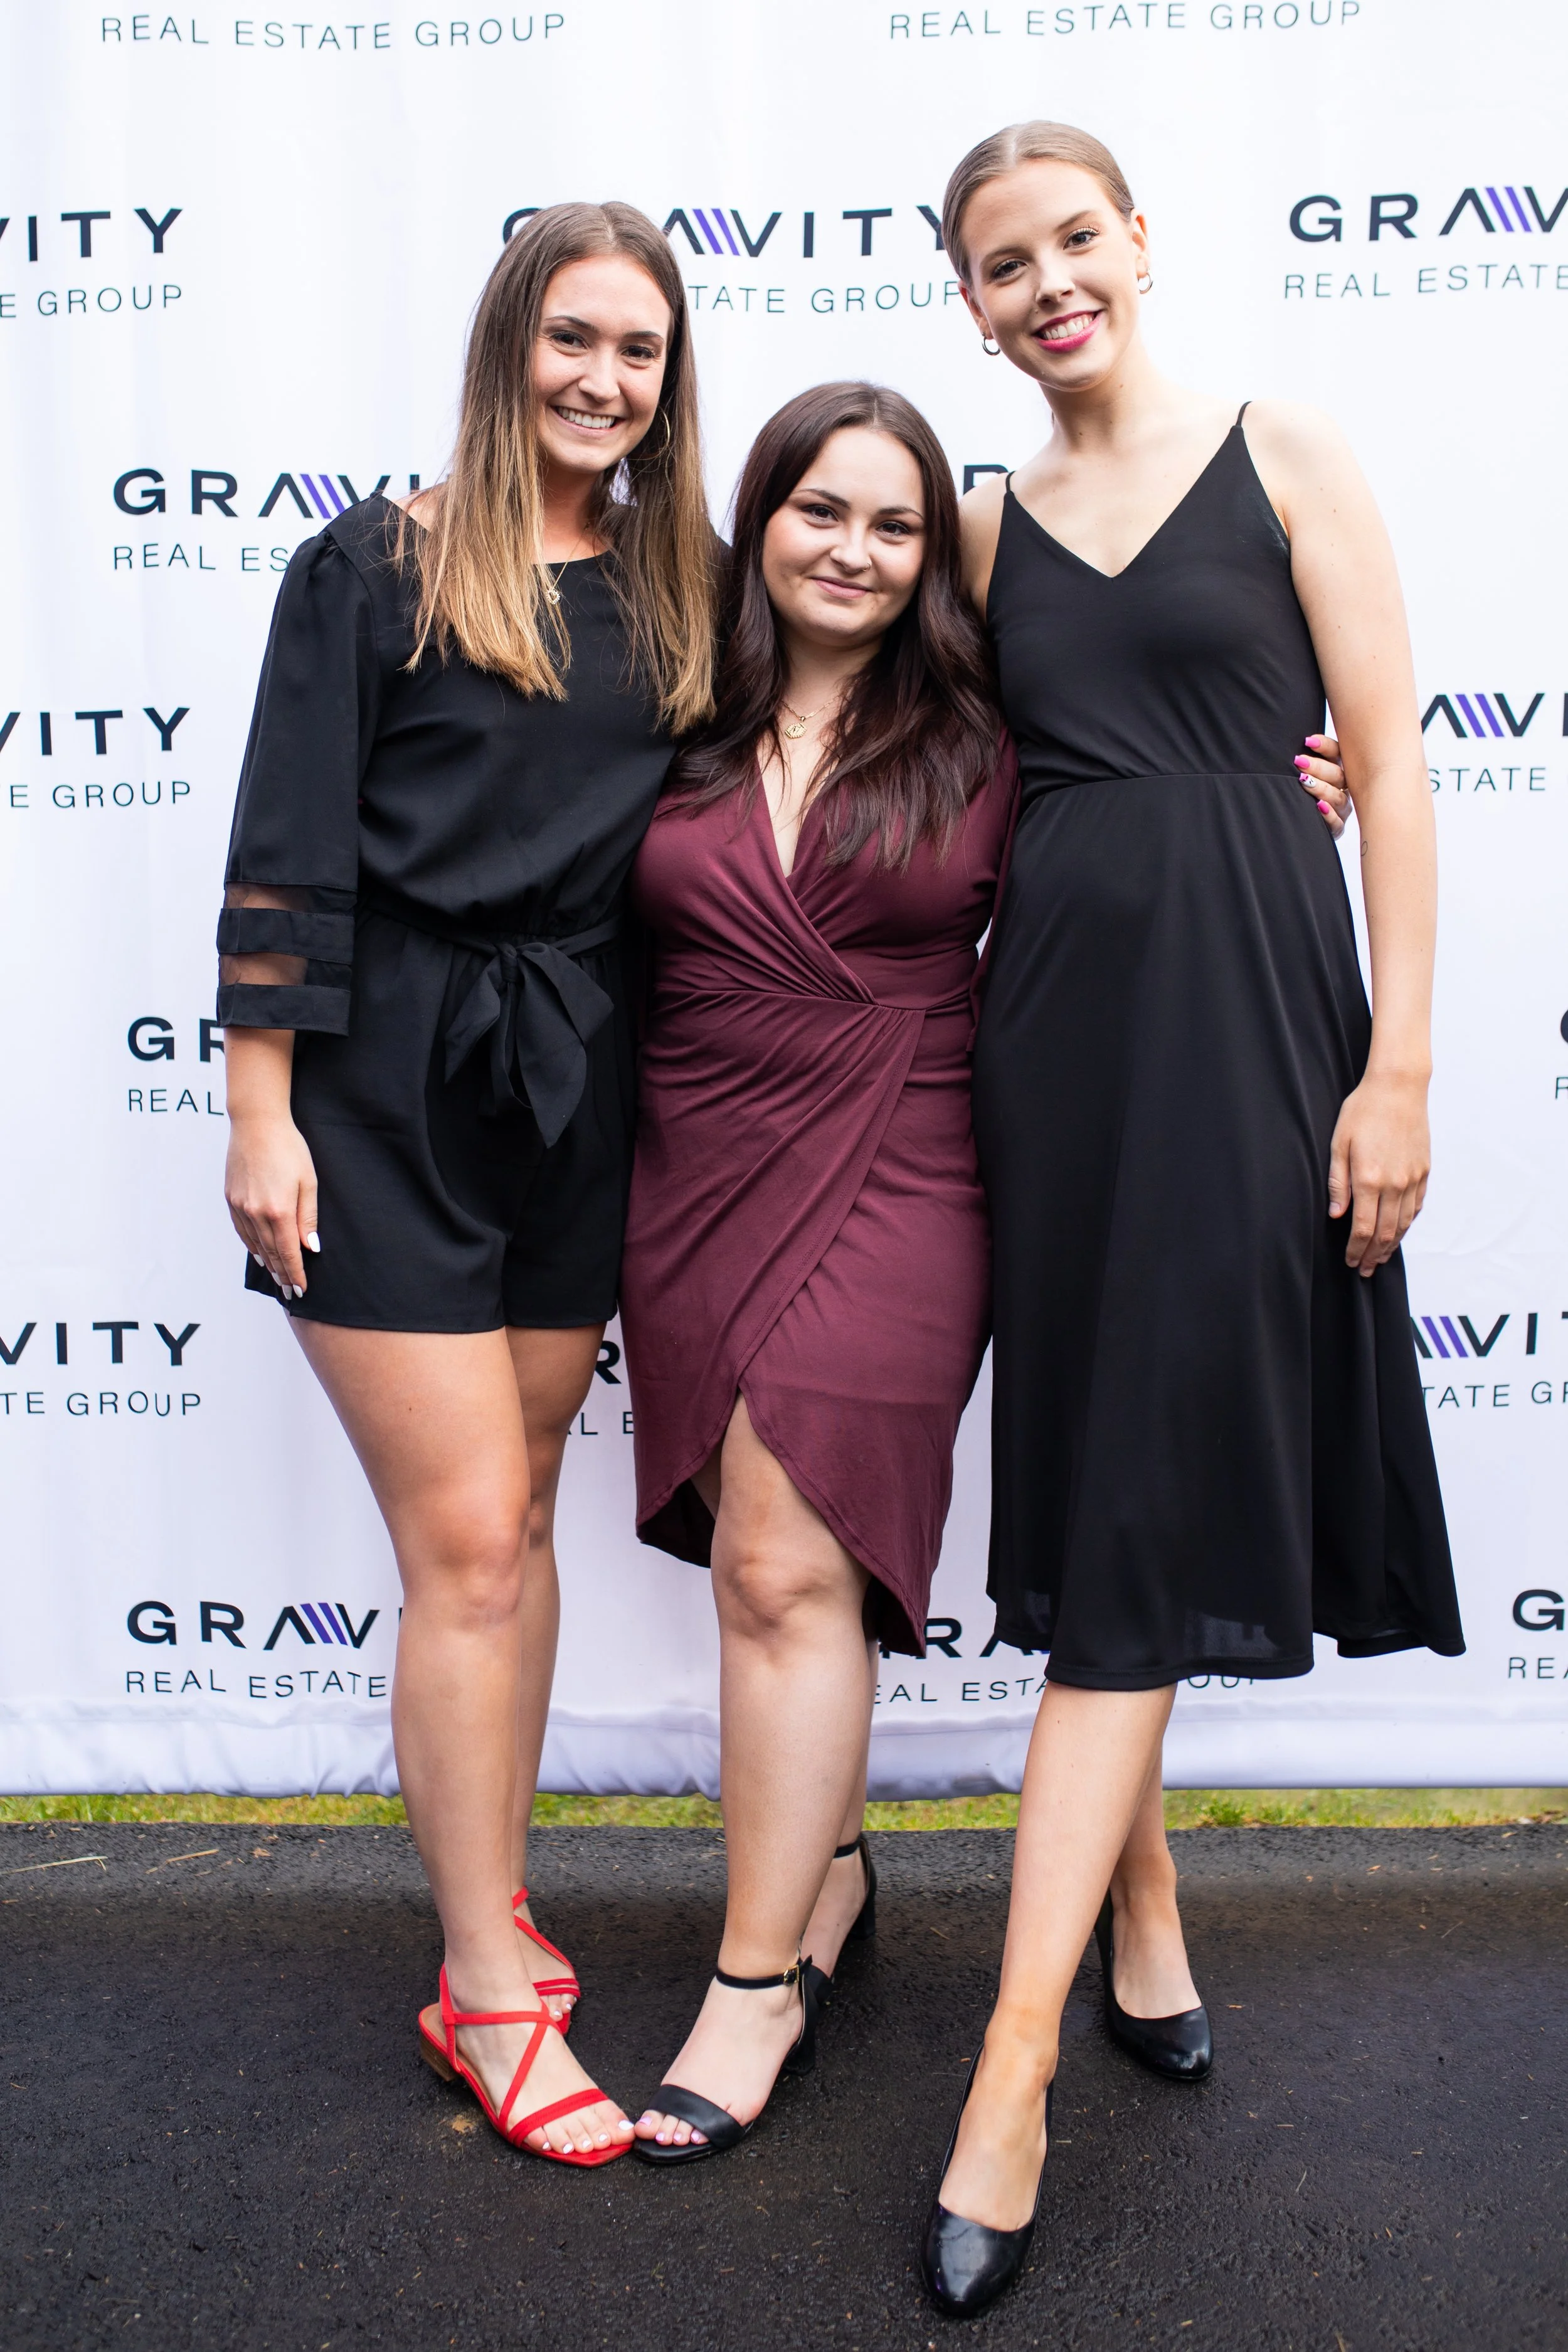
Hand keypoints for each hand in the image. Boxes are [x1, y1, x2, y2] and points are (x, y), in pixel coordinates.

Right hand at [225, 1113, 319, 1297]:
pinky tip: (259, 1253)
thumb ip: (307, 1217)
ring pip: (254, 1244)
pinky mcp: (231, 1198)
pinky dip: (251, 1245)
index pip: (288, 1252)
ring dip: (267, 1263)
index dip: (295, 1273)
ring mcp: (240, 1206)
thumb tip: (310, 1247)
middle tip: (289, 1291)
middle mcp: (256, 1212)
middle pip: (270, 1253)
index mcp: (278, 1210)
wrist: (256, 1123)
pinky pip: (241, 1230)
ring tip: (277, 1277)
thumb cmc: (289, 1147)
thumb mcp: (308, 1181)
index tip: (301, 1289)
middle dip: (282, 1274)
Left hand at [1296, 733, 1348, 836]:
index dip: (1325, 746)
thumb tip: (1297, 743)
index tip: (1308, 741)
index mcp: (1335, 769)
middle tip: (1299, 762)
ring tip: (1305, 782)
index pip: (1337, 753)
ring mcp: (1342, 808)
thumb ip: (1302, 762)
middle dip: (1318, 767)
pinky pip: (1337, 822)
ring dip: (1321, 788)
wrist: (1297, 827)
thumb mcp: (1301, 775)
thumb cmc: (1297, 794)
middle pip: (1337, 774)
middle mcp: (1343, 788)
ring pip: (1338, 797)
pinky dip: (1329, 814)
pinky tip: (1319, 807)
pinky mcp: (1338, 827)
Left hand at [1327, 1072, 1429, 1275]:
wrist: (1398, 1088)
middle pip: (1385, 1232)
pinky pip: (1417, 1206)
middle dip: (1372, 1255)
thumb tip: (1337, 1215)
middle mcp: (1394, 1183)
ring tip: (1380, 1259)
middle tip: (1363, 1269)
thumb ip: (1338, 1182)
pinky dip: (1407, 1224)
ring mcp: (1412, 1178)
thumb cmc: (1363, 1111)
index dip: (1356, 1249)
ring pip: (1403, 1223)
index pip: (1363, 1228)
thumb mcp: (1339, 1144)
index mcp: (1368, 1179)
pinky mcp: (1424, 1170)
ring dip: (1391, 1245)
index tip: (1350, 1261)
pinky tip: (1399, 1232)